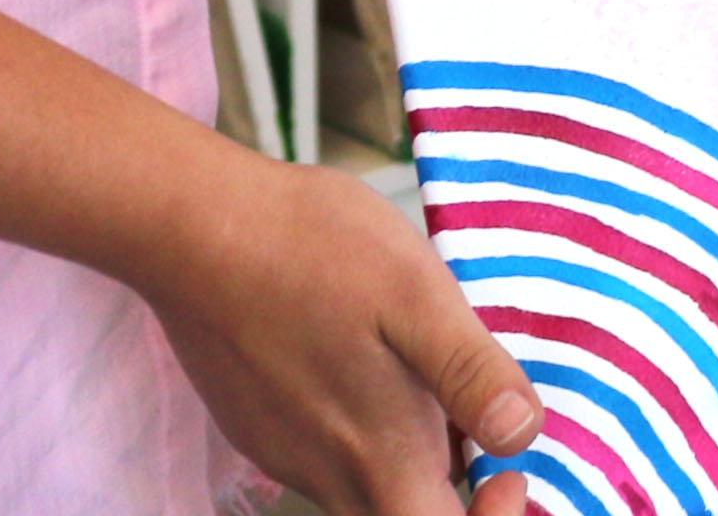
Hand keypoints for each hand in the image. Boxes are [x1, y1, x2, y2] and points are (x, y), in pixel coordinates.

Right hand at [135, 148, 540, 515]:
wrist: (194, 228)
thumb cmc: (312, 247)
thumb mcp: (415, 292)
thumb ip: (469, 372)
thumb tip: (522, 435)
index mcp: (378, 454)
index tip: (510, 465)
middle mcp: (327, 473)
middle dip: (452, 491)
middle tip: (477, 419)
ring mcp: (284, 453)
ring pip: (363, 492)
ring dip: (409, 458)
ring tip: (426, 379)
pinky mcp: (257, 425)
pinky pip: (325, 458)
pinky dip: (363, 434)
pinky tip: (367, 362)